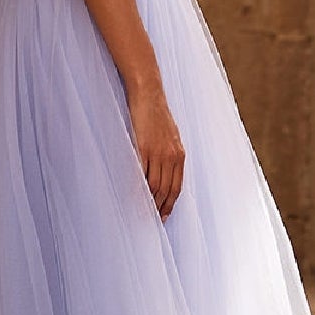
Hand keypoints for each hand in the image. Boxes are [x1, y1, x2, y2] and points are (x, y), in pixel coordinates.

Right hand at [126, 78, 184, 217]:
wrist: (149, 96)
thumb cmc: (156, 115)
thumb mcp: (169, 137)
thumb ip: (169, 155)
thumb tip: (164, 173)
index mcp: (180, 155)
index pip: (176, 186)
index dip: (170, 203)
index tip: (164, 215)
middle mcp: (172, 156)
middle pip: (166, 189)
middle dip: (160, 206)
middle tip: (154, 218)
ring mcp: (158, 153)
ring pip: (155, 185)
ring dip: (149, 200)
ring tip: (144, 211)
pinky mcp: (144, 148)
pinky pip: (142, 173)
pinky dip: (139, 186)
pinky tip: (135, 194)